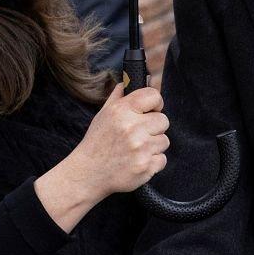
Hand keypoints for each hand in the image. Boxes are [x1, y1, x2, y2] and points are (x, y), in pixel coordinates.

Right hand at [35, 82, 168, 230]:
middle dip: (154, 127)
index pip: (154, 96)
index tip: (151, 111)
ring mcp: (140, 148)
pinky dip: (153, 162)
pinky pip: (162, 159)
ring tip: (137, 149)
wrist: (89, 173)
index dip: (155, 103)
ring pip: (164, 141)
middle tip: (140, 134)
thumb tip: (129, 82)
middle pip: (164, 120)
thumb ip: (118, 97)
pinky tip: (138, 161)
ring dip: (154, 145)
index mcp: (122, 111)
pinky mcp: (146, 166)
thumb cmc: (97, 143)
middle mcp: (132, 128)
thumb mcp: (103, 114)